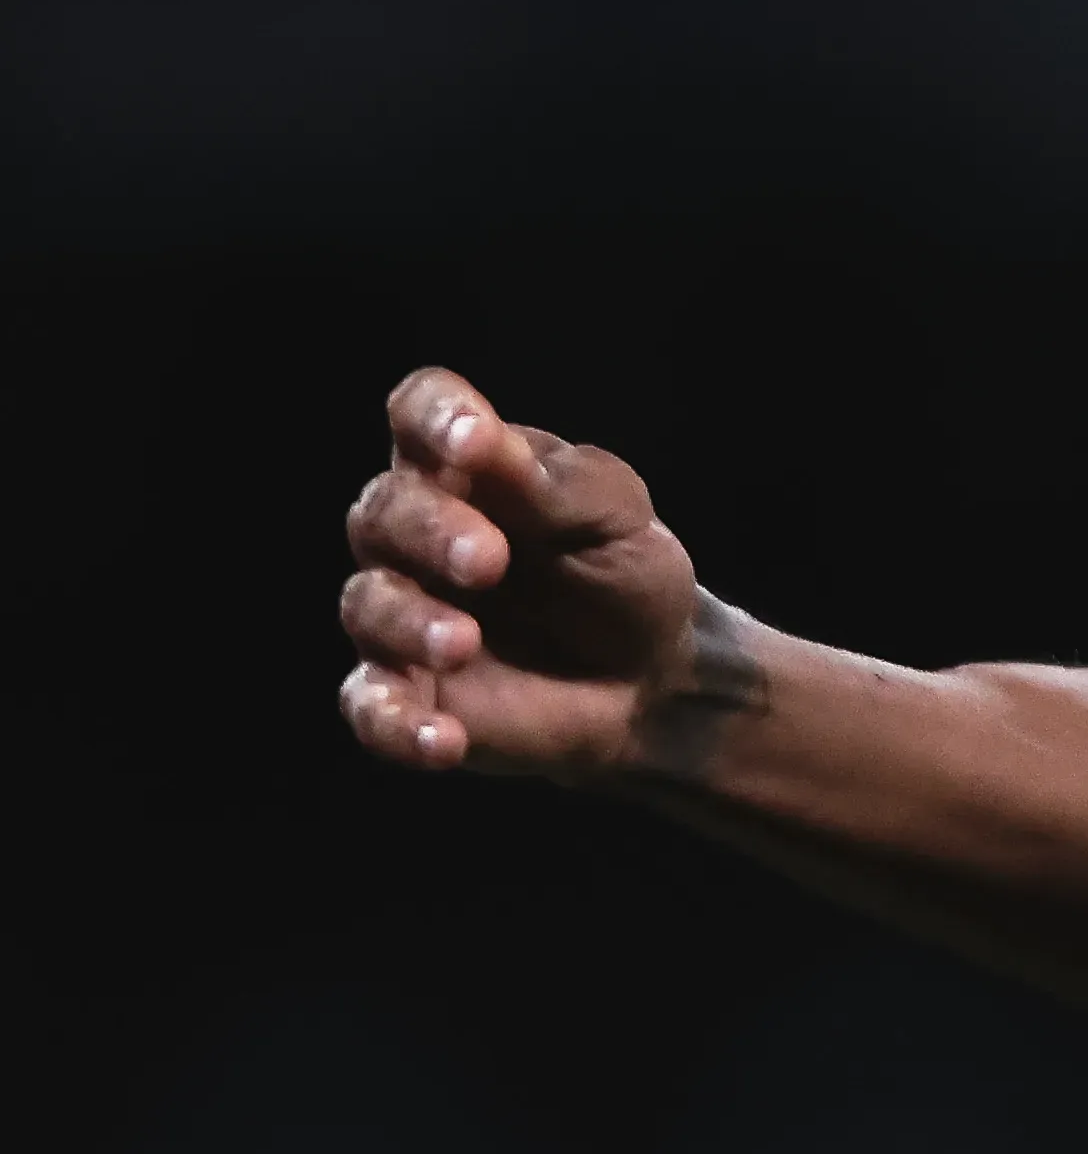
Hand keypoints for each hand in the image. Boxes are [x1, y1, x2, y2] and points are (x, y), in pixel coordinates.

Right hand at [337, 368, 716, 776]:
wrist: (652, 677)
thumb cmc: (622, 571)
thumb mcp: (614, 516)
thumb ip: (553, 484)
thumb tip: (488, 444)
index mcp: (464, 467)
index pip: (420, 413)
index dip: (435, 418)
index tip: (474, 439)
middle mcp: (413, 534)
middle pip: (384, 512)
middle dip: (430, 533)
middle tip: (490, 562)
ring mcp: (400, 614)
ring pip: (369, 606)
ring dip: (410, 624)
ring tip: (465, 643)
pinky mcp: (404, 694)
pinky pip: (372, 708)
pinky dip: (397, 724)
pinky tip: (441, 740)